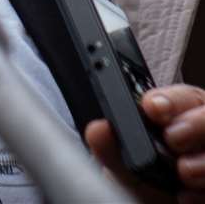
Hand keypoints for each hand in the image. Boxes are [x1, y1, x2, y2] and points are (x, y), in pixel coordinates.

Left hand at [84, 84, 204, 202]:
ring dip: (203, 160)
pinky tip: (187, 196)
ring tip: (184, 171)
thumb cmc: (140, 182)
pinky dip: (204, 192)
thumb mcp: (121, 165)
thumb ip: (109, 147)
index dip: (170, 99)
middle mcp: (201, 136)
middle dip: (194, 123)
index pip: (183, 98)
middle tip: (173, 137)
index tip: (152, 107)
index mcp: (177, 118)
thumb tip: (99, 129)